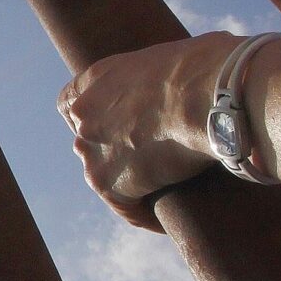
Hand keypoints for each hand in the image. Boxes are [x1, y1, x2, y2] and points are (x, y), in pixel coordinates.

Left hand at [57, 32, 237, 227]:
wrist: (209, 95)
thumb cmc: (209, 69)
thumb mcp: (172, 61)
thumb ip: (161, 78)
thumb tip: (190, 88)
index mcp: (97, 78)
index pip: (71, 104)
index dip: (92, 120)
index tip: (113, 130)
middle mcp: (85, 114)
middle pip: (90, 143)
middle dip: (115, 154)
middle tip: (151, 163)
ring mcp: (93, 150)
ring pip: (105, 176)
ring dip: (131, 186)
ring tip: (164, 194)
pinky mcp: (110, 182)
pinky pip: (126, 207)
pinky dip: (146, 216)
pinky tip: (168, 219)